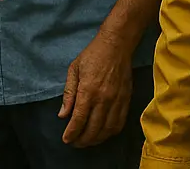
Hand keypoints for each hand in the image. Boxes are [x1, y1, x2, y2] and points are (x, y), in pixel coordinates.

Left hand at [58, 30, 134, 147]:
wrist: (116, 46)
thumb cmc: (92, 55)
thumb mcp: (74, 70)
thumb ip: (68, 94)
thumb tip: (62, 115)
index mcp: (88, 90)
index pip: (79, 119)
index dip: (72, 133)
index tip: (66, 140)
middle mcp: (103, 99)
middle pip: (93, 128)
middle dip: (82, 140)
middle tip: (75, 143)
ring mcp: (116, 101)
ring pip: (107, 129)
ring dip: (97, 139)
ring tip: (88, 141)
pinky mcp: (126, 100)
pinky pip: (119, 123)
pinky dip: (111, 133)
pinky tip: (103, 134)